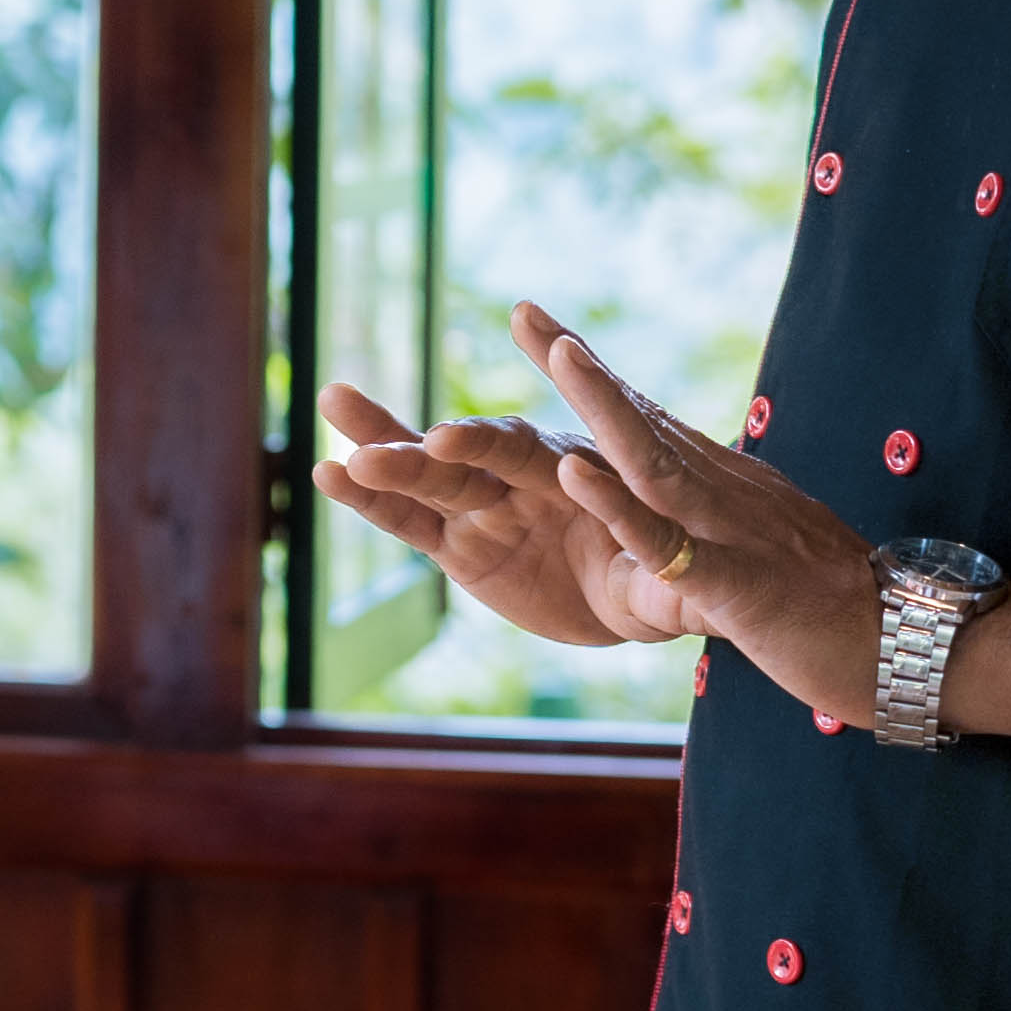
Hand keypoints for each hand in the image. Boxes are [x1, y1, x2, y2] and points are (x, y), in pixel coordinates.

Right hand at [315, 382, 667, 648]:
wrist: (634, 589)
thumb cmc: (660, 574)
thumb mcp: (669, 585)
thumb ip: (664, 577)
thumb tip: (684, 584)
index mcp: (573, 469)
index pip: (528, 452)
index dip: (487, 446)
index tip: (450, 440)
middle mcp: (522, 480)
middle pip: (466, 459)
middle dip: (419, 449)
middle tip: (371, 439)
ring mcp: (484, 509)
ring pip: (424, 478)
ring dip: (381, 455)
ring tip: (331, 422)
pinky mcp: (459, 546)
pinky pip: (408, 523)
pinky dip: (370, 502)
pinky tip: (326, 473)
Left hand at [500, 301, 890, 722]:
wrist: (914, 648)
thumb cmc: (836, 605)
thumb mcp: (766, 544)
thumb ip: (723, 512)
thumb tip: (688, 485)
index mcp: (726, 486)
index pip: (648, 417)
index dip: (595, 374)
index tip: (542, 326)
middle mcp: (726, 492)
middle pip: (641, 419)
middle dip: (581, 367)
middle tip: (524, 311)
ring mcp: (735, 532)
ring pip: (655, 462)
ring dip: (604, 407)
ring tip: (560, 355)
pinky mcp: (741, 585)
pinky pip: (672, 545)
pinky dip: (622, 510)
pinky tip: (577, 476)